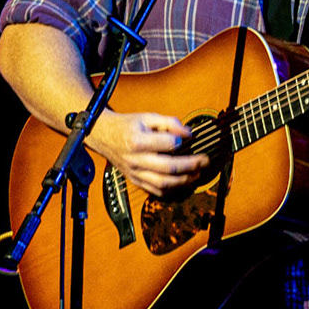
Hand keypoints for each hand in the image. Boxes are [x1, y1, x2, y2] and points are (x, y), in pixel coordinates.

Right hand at [88, 110, 207, 196]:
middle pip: (168, 168)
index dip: (181, 141)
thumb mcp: (148, 117)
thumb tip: (188, 133)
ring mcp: (135, 173)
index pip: (167, 144)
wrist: (104, 136)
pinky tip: (183, 181)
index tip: (190, 138)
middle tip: (204, 160)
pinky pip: (156, 190)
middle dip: (190, 165)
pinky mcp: (135, 181)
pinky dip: (172, 189)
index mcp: (137, 141)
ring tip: (197, 173)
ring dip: (184, 180)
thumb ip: (170, 123)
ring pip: (163, 183)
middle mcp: (135, 160)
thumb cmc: (128, 126)